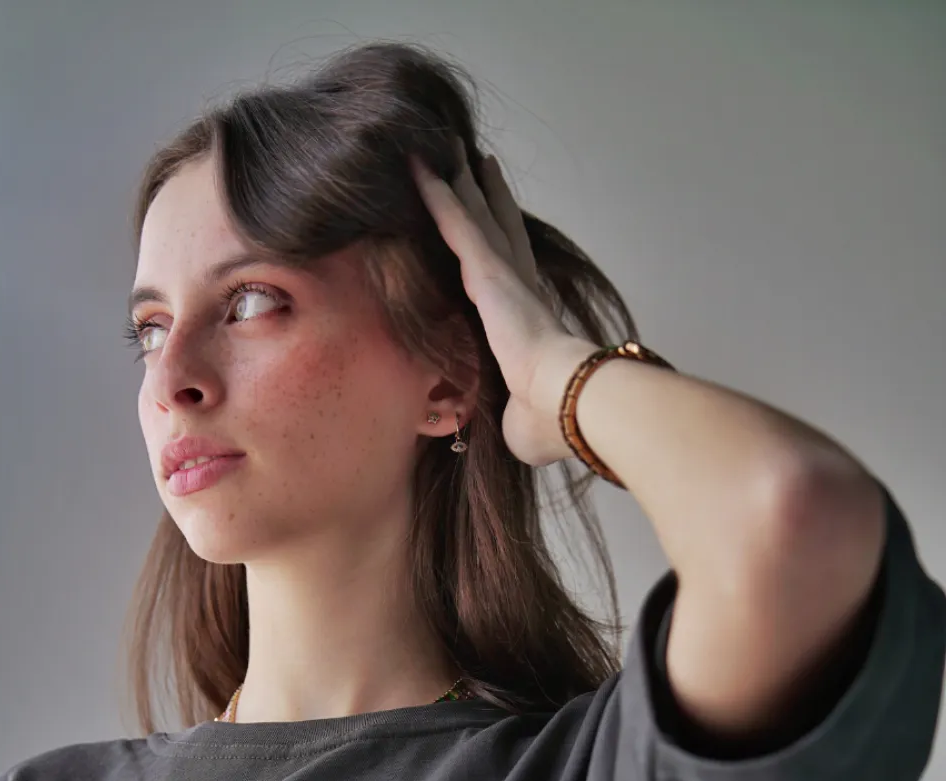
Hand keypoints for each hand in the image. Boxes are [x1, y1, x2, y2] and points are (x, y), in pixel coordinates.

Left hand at [409, 140, 594, 467]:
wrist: (563, 398)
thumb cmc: (550, 418)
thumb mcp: (522, 421)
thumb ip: (513, 416)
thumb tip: (514, 434)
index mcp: (530, 321)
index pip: (514, 274)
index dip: (506, 245)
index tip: (500, 223)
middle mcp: (519, 287)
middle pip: (498, 229)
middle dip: (487, 197)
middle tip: (477, 164)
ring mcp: (501, 274)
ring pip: (472, 216)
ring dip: (456, 183)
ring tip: (443, 150)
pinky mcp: (484, 268)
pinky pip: (451, 221)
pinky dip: (433, 193)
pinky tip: (414, 167)